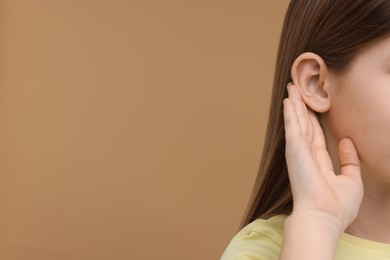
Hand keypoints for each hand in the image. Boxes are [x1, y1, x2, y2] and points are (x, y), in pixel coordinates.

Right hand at [283, 83, 363, 233]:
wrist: (322, 217)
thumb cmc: (337, 206)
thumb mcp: (352, 181)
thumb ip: (350, 160)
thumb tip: (347, 141)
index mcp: (319, 162)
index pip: (316, 136)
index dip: (315, 120)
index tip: (314, 108)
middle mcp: (306, 154)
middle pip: (305, 125)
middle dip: (302, 107)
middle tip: (298, 90)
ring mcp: (299, 150)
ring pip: (297, 121)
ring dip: (295, 104)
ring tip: (292, 88)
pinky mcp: (294, 147)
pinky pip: (293, 124)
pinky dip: (290, 111)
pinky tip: (289, 99)